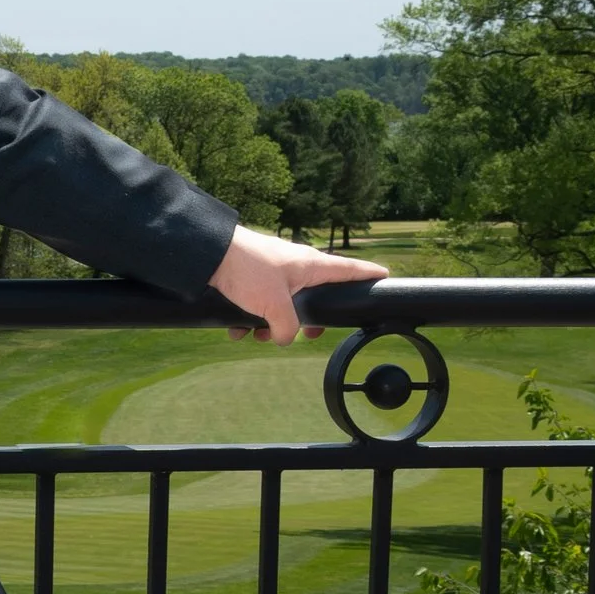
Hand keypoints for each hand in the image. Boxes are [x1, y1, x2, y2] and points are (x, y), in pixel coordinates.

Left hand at [210, 223, 388, 343]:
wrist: (207, 255)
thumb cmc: (247, 269)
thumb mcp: (274, 306)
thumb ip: (288, 328)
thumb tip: (286, 339)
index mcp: (312, 265)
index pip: (351, 270)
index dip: (370, 275)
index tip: (386, 277)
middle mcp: (296, 266)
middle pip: (316, 296)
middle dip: (307, 321)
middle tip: (306, 334)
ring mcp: (275, 271)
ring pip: (284, 305)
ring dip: (271, 325)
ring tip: (257, 335)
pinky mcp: (253, 278)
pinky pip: (260, 304)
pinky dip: (251, 319)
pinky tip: (237, 330)